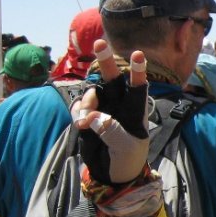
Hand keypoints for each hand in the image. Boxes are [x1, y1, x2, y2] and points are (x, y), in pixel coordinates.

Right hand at [73, 40, 150, 184]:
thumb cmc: (128, 158)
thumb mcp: (125, 147)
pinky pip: (78, 107)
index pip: (138, 87)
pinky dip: (77, 112)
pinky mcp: (86, 117)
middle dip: (106, 61)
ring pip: (91, 93)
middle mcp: (118, 105)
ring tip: (85, 121)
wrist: (112, 172)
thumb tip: (91, 118)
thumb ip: (110, 130)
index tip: (138, 55)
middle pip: (112, 78)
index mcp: (135, 110)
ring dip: (87, 102)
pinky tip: (80, 124)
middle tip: (99, 43)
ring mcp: (101, 109)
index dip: (137, 71)